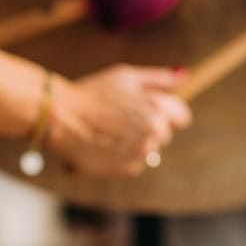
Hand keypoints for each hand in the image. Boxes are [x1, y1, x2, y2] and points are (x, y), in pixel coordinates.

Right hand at [46, 64, 192, 176]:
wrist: (61, 117)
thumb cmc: (93, 92)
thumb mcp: (127, 77)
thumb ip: (159, 79)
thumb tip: (184, 75)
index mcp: (159, 113)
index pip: (182, 117)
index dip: (165, 111)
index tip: (147, 108)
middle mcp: (153, 137)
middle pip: (163, 135)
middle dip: (147, 126)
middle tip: (118, 117)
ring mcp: (139, 156)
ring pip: (147, 149)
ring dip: (133, 142)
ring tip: (108, 130)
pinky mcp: (124, 170)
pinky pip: (133, 163)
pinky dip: (121, 156)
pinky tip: (102, 144)